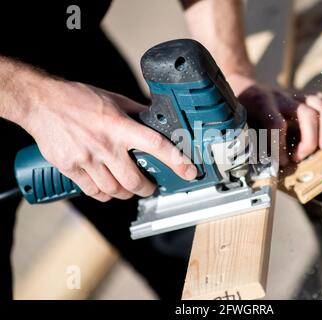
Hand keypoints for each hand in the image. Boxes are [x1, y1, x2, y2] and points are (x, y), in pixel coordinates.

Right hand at [22, 78, 196, 201]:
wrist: (40, 103)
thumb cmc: (77, 98)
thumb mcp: (113, 99)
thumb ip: (136, 112)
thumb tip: (155, 119)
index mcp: (119, 125)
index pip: (155, 144)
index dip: (176, 160)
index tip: (189, 171)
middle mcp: (104, 145)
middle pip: (134, 181)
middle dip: (148, 188)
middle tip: (151, 186)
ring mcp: (86, 159)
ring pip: (115, 191)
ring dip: (127, 194)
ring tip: (129, 188)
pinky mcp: (71, 168)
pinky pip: (94, 192)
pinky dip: (105, 195)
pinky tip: (108, 188)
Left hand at [227, 74, 321, 165]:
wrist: (243, 86)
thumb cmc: (240, 110)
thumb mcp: (238, 123)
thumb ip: (247, 140)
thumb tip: (256, 164)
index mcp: (261, 103)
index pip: (276, 124)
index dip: (281, 146)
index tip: (282, 162)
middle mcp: (280, 96)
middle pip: (306, 113)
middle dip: (309, 138)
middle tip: (301, 157)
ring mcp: (294, 94)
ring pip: (319, 104)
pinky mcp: (303, 96)